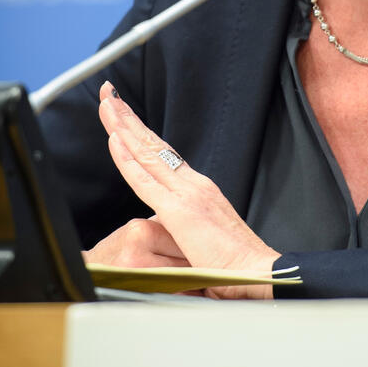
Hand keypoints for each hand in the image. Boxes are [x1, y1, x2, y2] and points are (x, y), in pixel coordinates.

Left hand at [95, 81, 278, 298]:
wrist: (259, 272)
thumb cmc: (237, 266)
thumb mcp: (208, 241)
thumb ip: (189, 231)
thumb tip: (176, 234)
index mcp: (200, 189)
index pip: (164, 155)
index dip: (142, 133)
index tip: (125, 116)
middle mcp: (194, 183)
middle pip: (153, 144)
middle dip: (128, 117)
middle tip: (110, 94)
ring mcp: (187, 194)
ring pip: (146, 152)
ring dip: (123, 126)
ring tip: (107, 104)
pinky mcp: (180, 210)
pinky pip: (144, 179)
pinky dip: (127, 158)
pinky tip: (115, 139)